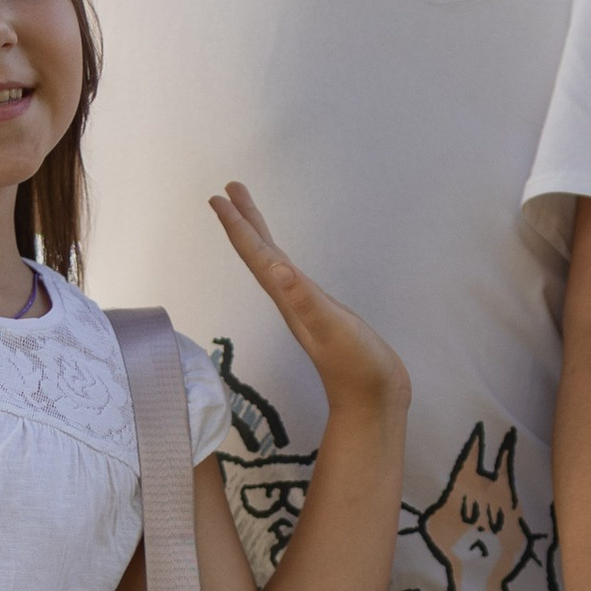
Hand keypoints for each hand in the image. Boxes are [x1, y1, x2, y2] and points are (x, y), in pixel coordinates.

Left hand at [209, 181, 409, 421]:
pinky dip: (283, 260)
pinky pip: (292, 277)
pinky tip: (285, 261)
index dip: (238, 225)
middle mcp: (290, 299)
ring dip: (259, 237)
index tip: (218, 197)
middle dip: (243, 221)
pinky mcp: (320, 313)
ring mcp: (304, 307)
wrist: (373, 399)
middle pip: (259, 253)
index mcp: (288, 297)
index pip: (256, 254)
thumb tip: (276, 268)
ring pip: (273, 263)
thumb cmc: (355, 364)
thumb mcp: (331, 327)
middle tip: (228, 190)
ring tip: (248, 213)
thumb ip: (304, 299)